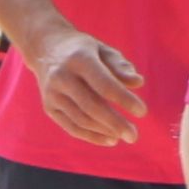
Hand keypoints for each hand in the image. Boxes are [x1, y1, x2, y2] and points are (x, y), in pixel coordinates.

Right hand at [30, 29, 144, 147]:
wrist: (46, 49)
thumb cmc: (84, 50)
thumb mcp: (103, 50)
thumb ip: (121, 67)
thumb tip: (138, 83)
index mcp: (79, 59)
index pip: (104, 84)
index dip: (124, 100)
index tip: (143, 112)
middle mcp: (62, 76)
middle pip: (91, 106)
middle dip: (115, 123)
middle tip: (134, 136)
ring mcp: (52, 93)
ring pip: (81, 119)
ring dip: (105, 131)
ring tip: (125, 136)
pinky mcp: (49, 107)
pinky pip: (71, 127)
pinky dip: (92, 136)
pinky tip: (110, 139)